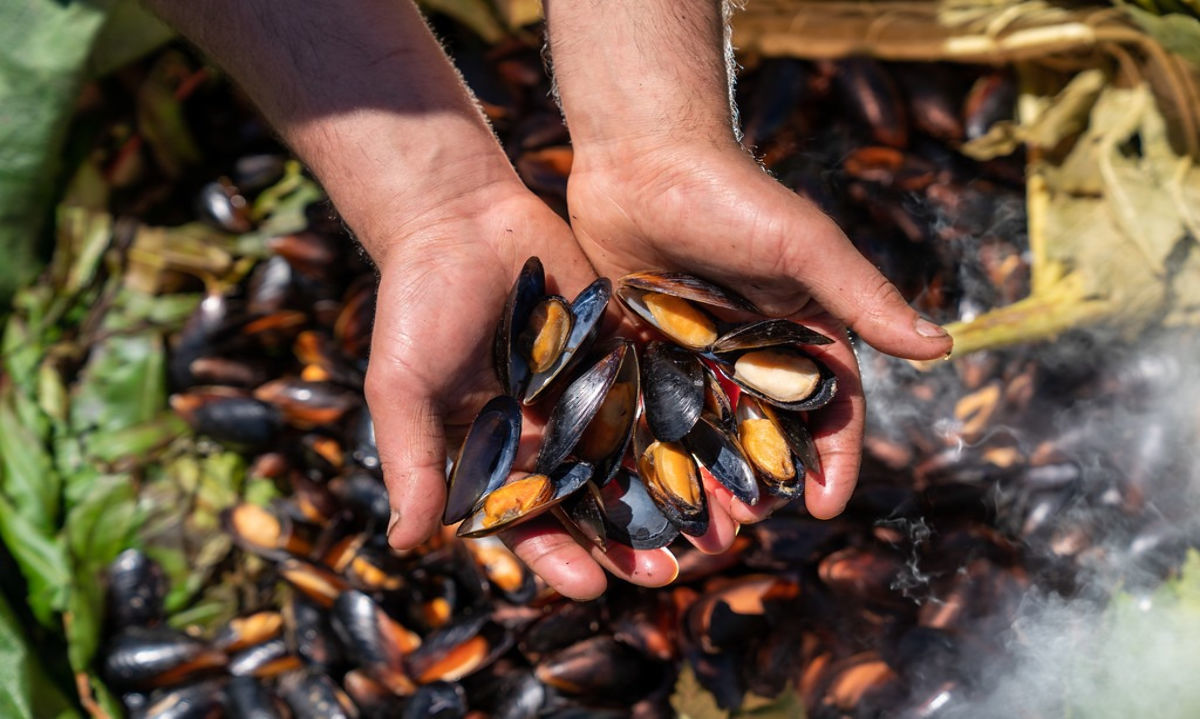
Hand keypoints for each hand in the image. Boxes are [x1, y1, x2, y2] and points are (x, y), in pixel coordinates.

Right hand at [363, 185, 678, 598]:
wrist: (456, 217)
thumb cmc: (416, 305)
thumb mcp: (403, 387)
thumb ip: (412, 461)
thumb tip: (404, 545)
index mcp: (496, 452)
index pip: (530, 518)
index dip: (558, 556)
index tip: (590, 588)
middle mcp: (547, 431)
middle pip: (595, 498)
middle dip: (629, 538)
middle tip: (670, 573)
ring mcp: (587, 391)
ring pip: (635, 453)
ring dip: (671, 490)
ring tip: (712, 527)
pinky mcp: (619, 349)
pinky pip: (657, 390)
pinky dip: (688, 421)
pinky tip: (724, 449)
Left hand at [565, 138, 952, 531]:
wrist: (641, 154)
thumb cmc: (730, 194)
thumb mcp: (803, 245)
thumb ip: (863, 296)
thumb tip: (942, 348)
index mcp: (801, 328)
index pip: (830, 405)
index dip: (835, 459)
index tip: (828, 509)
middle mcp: (750, 346)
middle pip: (763, 429)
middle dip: (760, 483)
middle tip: (744, 530)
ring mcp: (694, 350)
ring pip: (705, 429)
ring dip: (702, 478)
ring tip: (693, 528)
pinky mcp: (642, 346)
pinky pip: (649, 406)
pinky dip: (647, 446)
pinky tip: (638, 489)